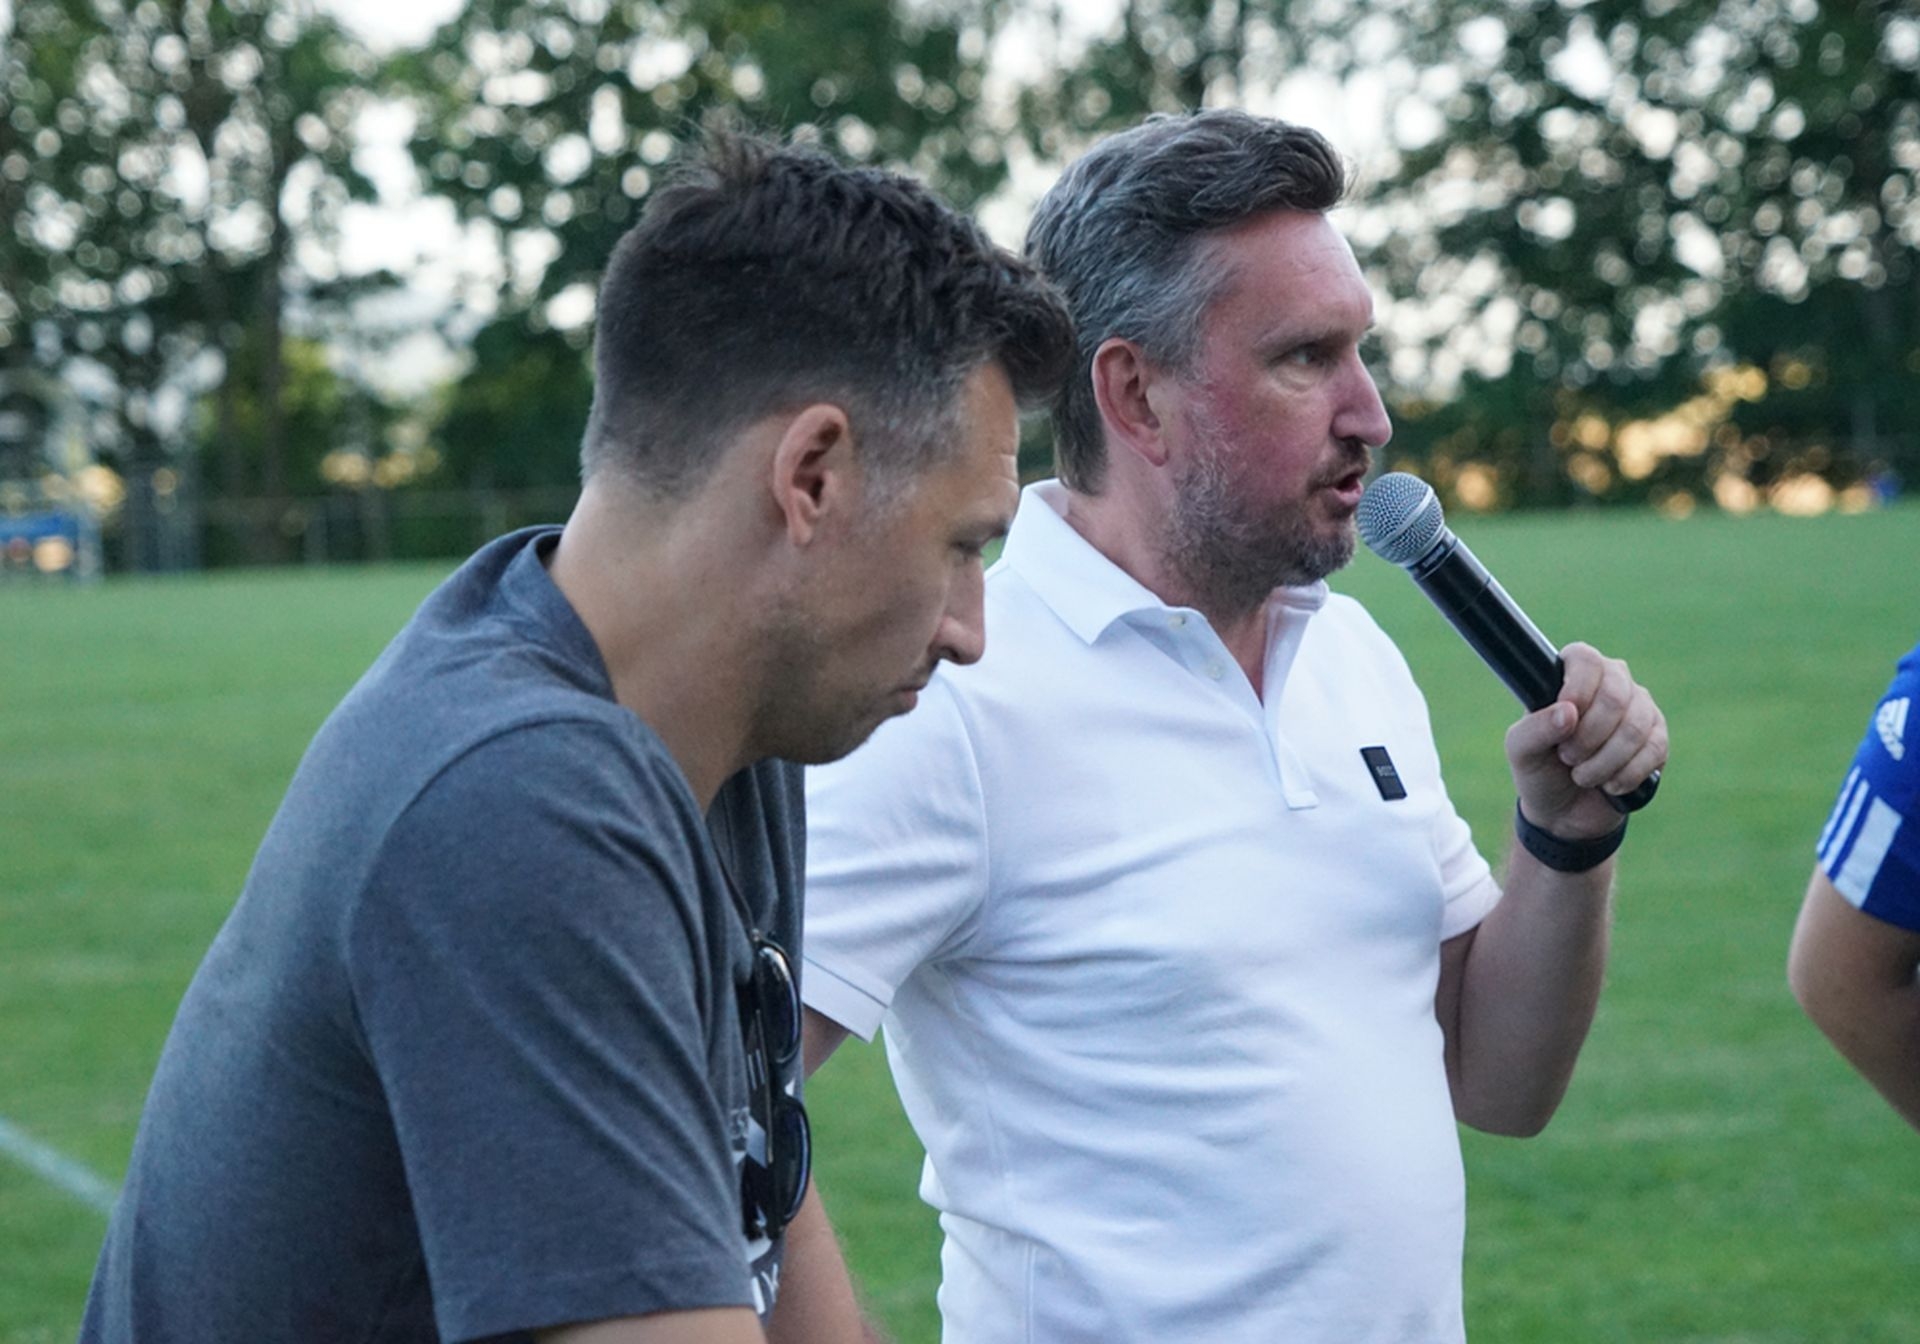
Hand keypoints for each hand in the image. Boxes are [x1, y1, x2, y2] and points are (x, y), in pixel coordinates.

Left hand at [1506, 642, 1666, 840]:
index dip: (1578, 689)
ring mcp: (1639, 708)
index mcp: (1572, 675)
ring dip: (1604, 762)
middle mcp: (1610, 683)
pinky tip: (1609, 784)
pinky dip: (1626, 774)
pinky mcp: (1658, 737)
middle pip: (1615, 695)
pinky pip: (1654, 749)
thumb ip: (1535, 728)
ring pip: (1635, 726)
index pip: (1585, 659)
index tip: (1566, 720)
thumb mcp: (1522, 751)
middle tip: (1568, 757)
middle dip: (1588, 737)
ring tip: (1583, 776)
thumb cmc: (1540, 770)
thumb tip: (1568, 711)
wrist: (1565, 811)